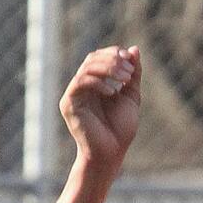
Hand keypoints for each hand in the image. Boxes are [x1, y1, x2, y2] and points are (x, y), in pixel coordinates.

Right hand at [60, 45, 141, 171]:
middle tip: (128, 71)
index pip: (99, 58)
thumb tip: (134, 49)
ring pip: (86, 69)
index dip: (113, 54)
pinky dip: (97, 83)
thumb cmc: (120, 129)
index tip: (130, 61)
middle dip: (111, 60)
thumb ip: (132, 75)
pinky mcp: (69, 103)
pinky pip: (80, 83)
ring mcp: (74, 94)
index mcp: (95, 84)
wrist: (111, 152)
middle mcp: (82, 86)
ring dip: (107, 69)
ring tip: (125, 79)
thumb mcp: (131, 97)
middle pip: (92, 60)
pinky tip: (113, 93)